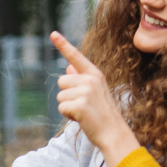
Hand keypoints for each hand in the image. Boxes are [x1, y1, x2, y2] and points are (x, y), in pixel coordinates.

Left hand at [51, 32, 138, 166]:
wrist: (113, 132)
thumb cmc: (103, 113)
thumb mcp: (95, 92)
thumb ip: (81, 79)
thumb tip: (67, 68)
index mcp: (95, 74)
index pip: (76, 57)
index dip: (63, 44)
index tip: (53, 33)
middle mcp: (90, 79)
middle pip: (61, 81)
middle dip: (67, 94)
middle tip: (83, 105)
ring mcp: (85, 91)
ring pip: (60, 96)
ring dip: (67, 106)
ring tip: (84, 112)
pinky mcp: (79, 105)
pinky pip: (62, 108)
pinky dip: (68, 116)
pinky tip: (81, 118)